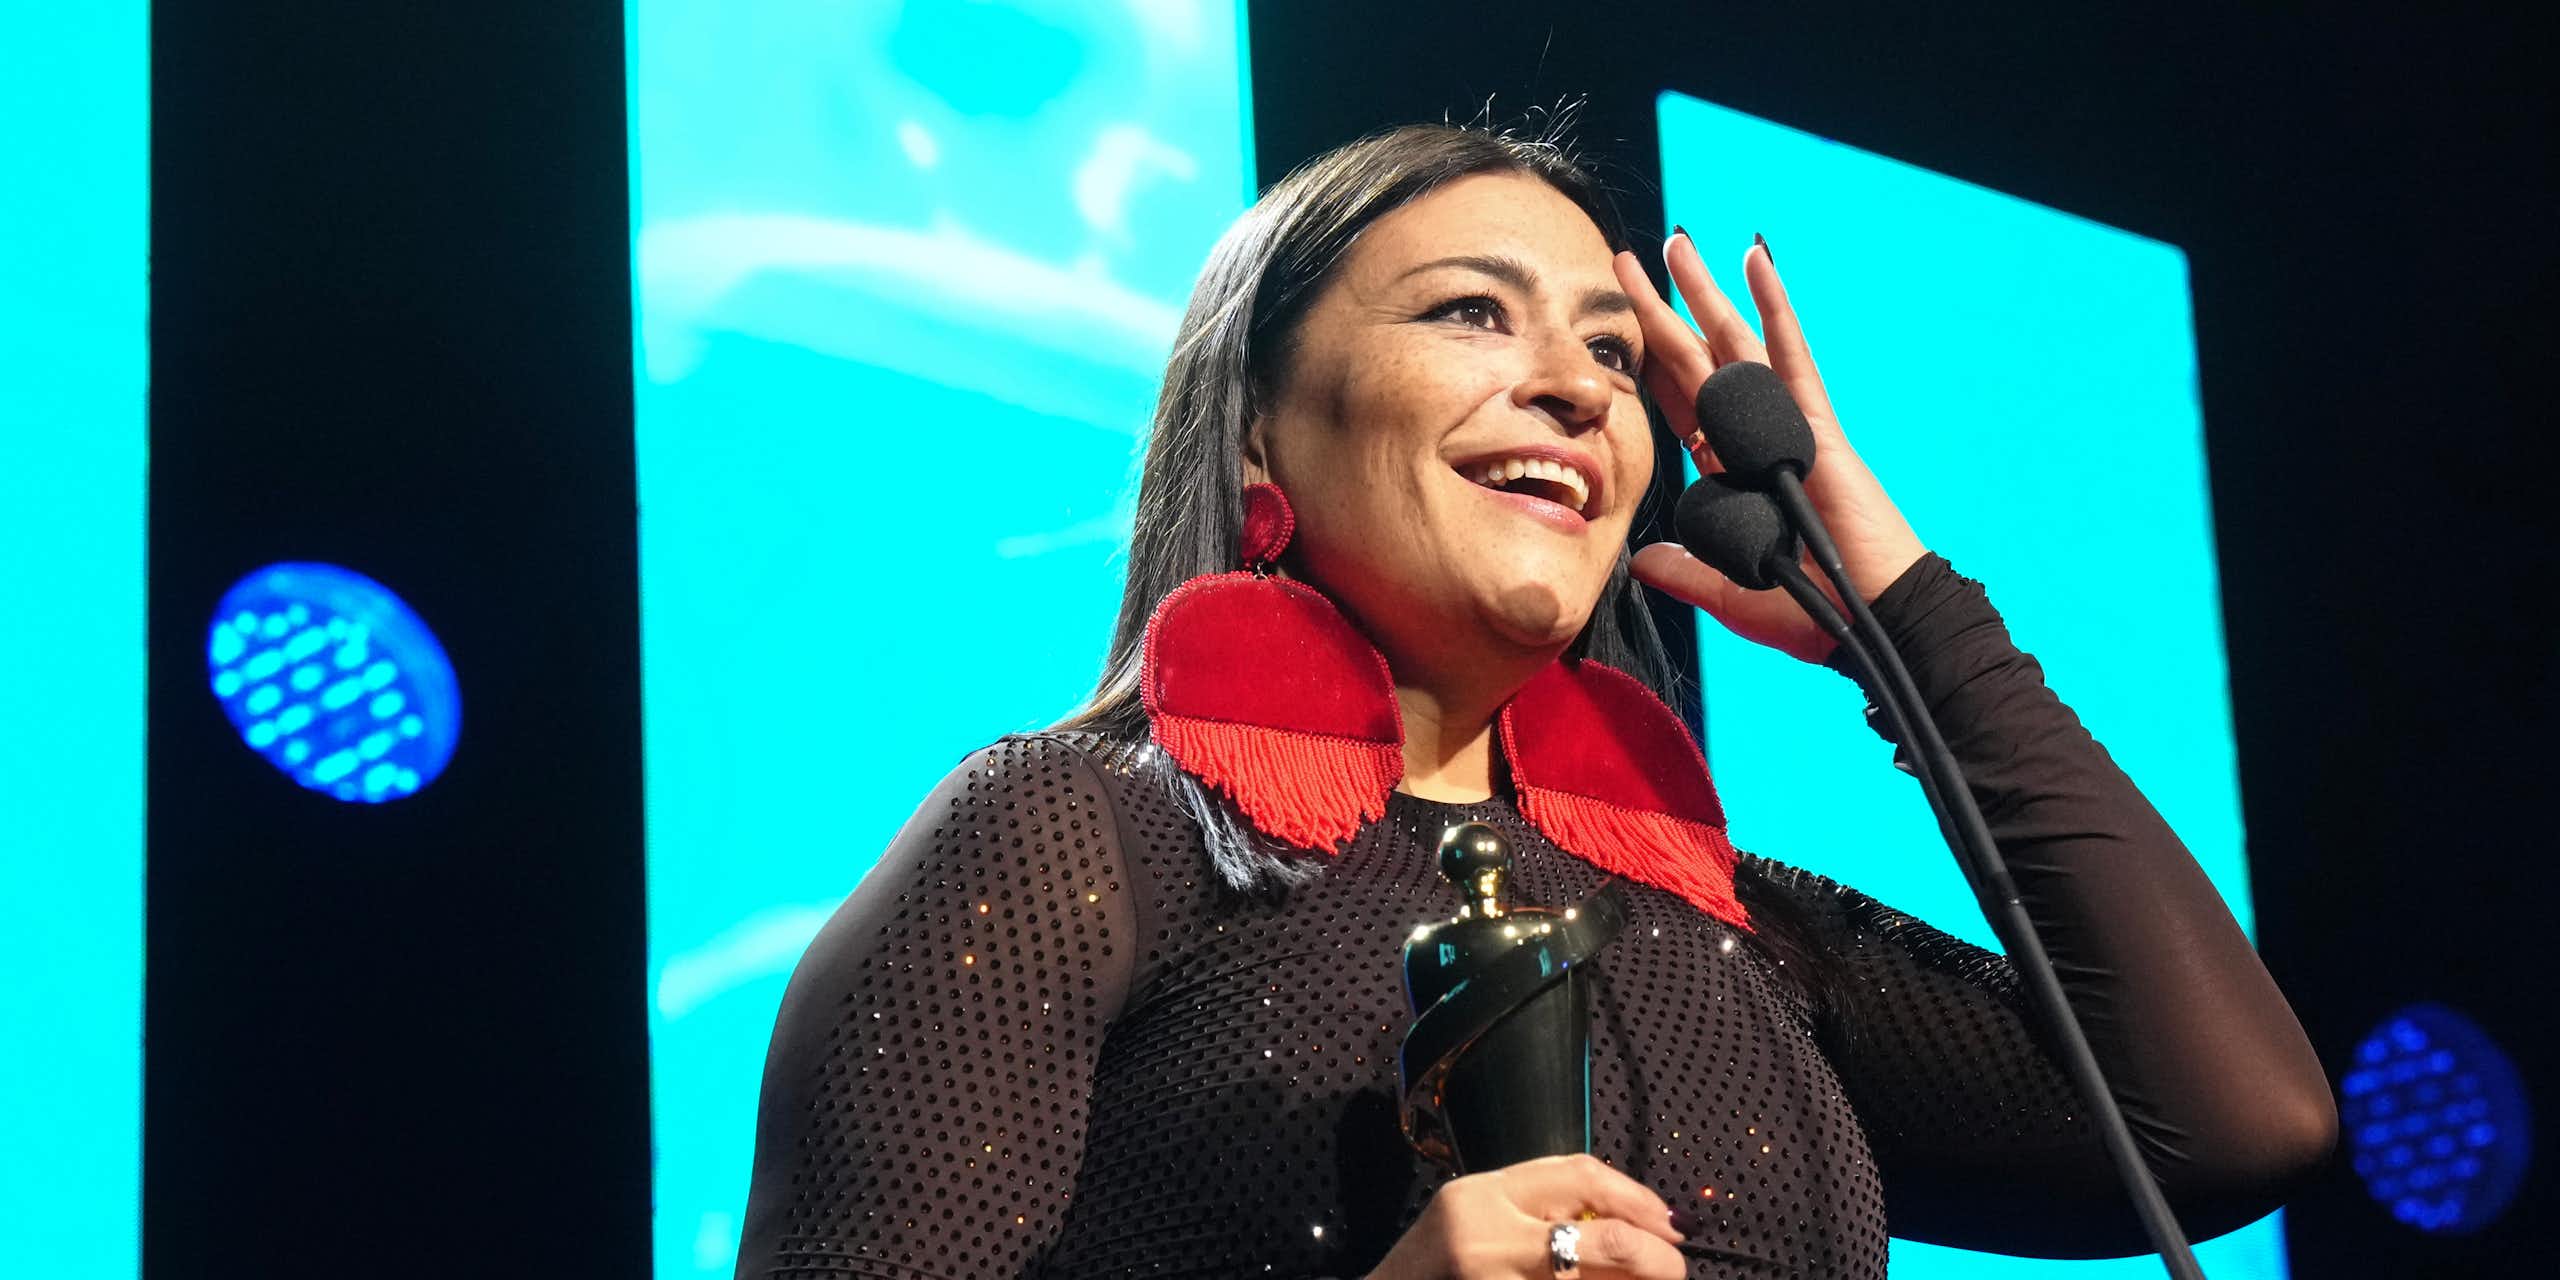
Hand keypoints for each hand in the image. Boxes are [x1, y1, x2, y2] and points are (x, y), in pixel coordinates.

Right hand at [1364, 1153, 1686, 1278]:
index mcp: (1482, 1197)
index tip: (1671, 1225)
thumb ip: (1543, 1208)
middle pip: (1606, 1245)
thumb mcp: (1479, 1216)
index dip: (1637, 1200)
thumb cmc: (1433, 1268)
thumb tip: (1641, 1224)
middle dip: (1657, 1261)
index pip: (1579, 1177)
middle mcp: (1488, 1242)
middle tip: (1675, 1270)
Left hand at [1611, 234, 1927, 664]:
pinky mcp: (1817, 425)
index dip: (1650, 367)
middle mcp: (1755, 439)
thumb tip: (1639, 562)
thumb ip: (1686, 573)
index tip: (1619, 329)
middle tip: (1630, 260)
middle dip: (1664, 311)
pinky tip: (1757, 258)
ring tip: (1677, 245)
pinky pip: (1790, 354)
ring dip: (1706, 293)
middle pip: (1699, 361)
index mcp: (1733, 476)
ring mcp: (1787, 425)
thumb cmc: (1815, 614)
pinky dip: (1774, 305)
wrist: (1873, 620)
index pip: (1681, 408)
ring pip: (1736, 345)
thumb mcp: (1732, 595)